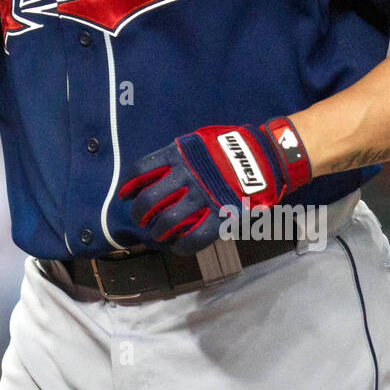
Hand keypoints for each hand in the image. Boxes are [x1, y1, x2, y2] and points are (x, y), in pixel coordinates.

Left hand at [116, 118, 311, 255]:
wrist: (265, 156)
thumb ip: (176, 156)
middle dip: (139, 213)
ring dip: (156, 231)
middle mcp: (186, 176)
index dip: (128, 185)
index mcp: (178, 155)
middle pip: (149, 200)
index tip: (125, 195)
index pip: (142, 170)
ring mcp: (202, 197)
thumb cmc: (229, 148)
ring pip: (167, 221)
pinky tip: (175, 247)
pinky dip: (180, 247)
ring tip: (157, 234)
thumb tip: (155, 171)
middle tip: (140, 219)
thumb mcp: (197, 143)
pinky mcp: (219, 216)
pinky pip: (193, 238)